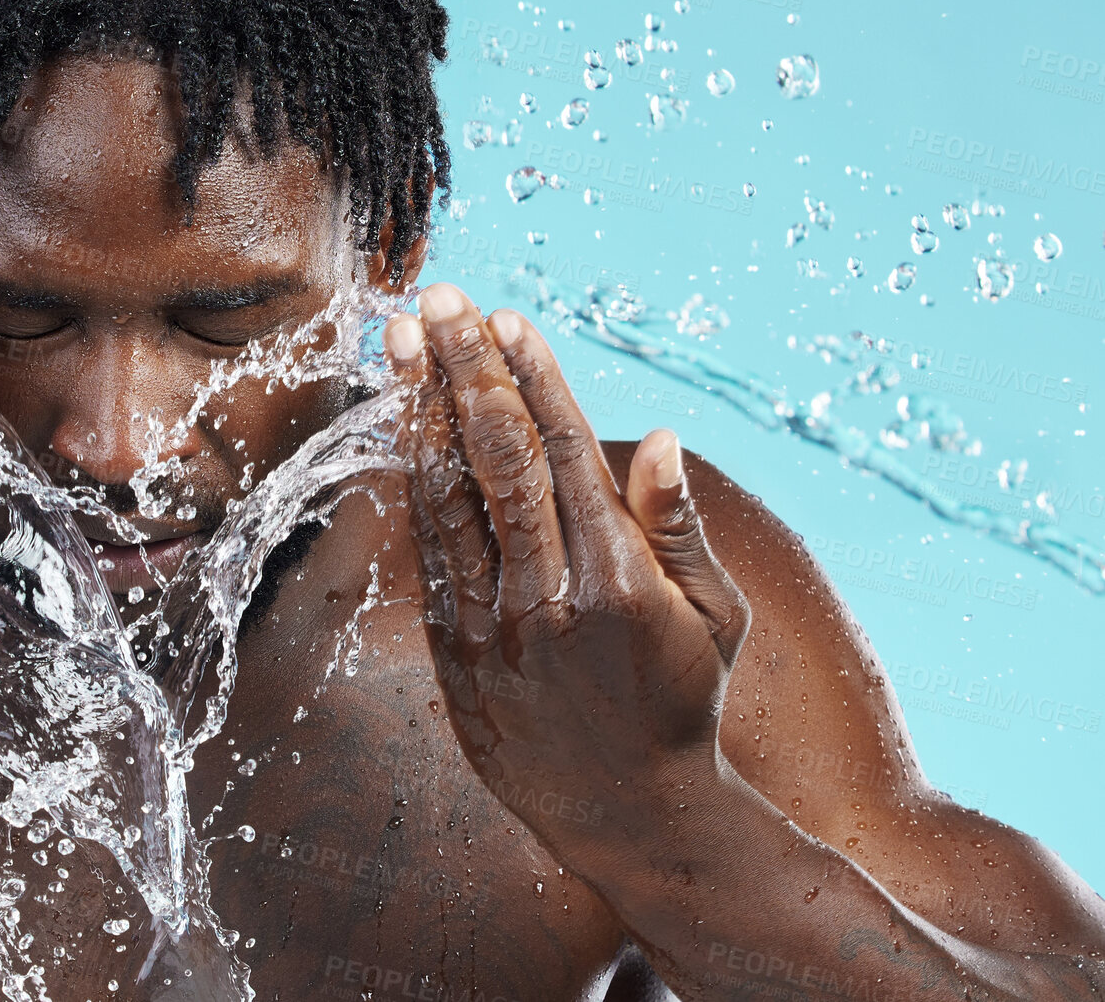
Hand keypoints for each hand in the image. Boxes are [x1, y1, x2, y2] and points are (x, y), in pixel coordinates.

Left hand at [384, 284, 750, 859]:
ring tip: (404, 341)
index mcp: (620, 582)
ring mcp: (492, 628)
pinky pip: (426, 550)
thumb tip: (657, 436)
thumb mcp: (713, 617)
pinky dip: (413, 480)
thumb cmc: (681, 702)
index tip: (504, 318)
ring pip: (444, 498)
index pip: (565, 455)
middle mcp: (548, 600)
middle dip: (461, 371)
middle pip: (494, 461)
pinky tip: (403, 426)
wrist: (628, 816)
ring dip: (419, 411)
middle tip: (437, 300)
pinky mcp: (454, 653)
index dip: (530, 380)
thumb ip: (678, 526)